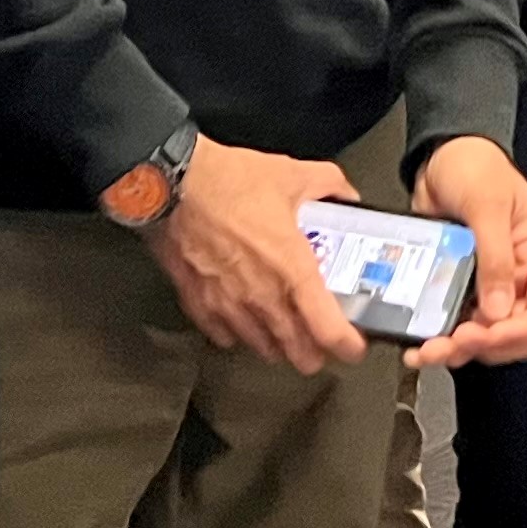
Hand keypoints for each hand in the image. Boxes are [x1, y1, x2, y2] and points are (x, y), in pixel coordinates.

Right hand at [139, 136, 363, 373]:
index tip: (354, 347)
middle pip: (297, 351)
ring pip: (261, 347)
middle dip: (313, 354)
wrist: (173, 184)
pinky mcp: (199, 304)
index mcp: (292, 268)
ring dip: (277, 345)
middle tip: (321, 346)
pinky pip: (223, 335)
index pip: (328, 329)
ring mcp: (229, 305)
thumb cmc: (228, 181)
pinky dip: (237, 333)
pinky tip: (242, 322)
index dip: (346, 346)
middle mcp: (263, 295)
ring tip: (285, 336)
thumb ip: (327, 184)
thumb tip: (345, 194)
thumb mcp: (291, 173)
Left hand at [405, 136, 526, 368]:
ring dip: (457, 350)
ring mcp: (483, 288)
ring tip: (427, 350)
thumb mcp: (487, 205)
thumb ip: (495, 256)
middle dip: (485, 346)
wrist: (438, 156)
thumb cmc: (475, 167)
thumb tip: (497, 311)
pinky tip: (417, 343)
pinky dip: (438, 339)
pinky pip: (452, 326)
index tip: (489, 333)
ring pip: (482, 338)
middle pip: (515, 335)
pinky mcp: (454, 290)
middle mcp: (514, 279)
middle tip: (453, 342)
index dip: (522, 331)